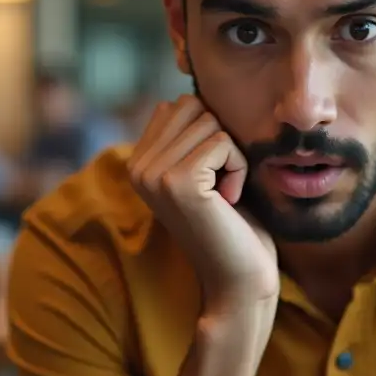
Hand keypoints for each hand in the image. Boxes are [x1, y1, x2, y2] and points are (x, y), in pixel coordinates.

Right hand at [129, 95, 278, 313]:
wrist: (239, 280)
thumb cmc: (234, 225)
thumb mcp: (206, 172)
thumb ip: (190, 136)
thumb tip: (189, 94)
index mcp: (138, 162)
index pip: (178, 105)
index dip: (210, 135)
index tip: (211, 179)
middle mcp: (137, 167)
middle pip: (193, 106)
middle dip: (220, 140)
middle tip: (219, 186)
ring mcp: (153, 174)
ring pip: (210, 122)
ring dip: (232, 156)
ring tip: (223, 195)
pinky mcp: (178, 182)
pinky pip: (223, 142)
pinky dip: (238, 168)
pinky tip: (229, 201)